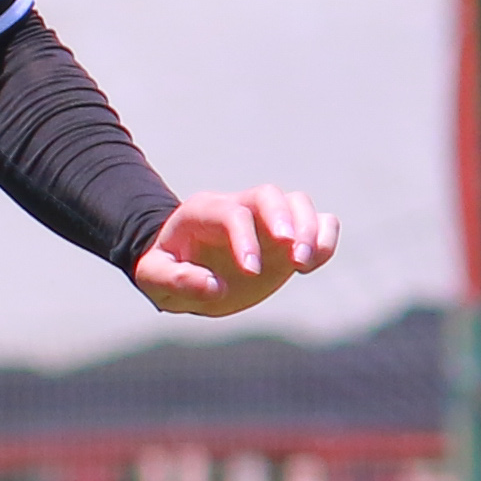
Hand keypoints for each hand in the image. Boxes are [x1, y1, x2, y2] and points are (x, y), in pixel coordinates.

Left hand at [132, 189, 338, 318]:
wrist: (180, 266)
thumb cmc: (165, 269)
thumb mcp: (154, 278)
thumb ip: (176, 281)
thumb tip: (214, 286)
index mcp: (203, 212)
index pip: (232, 213)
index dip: (246, 239)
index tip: (252, 273)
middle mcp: (238, 207)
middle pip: (270, 195)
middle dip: (287, 221)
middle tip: (294, 260)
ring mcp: (265, 219)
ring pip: (298, 202)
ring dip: (310, 231)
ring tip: (304, 266)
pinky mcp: (286, 235)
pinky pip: (318, 221)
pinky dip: (325, 238)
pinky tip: (311, 266)